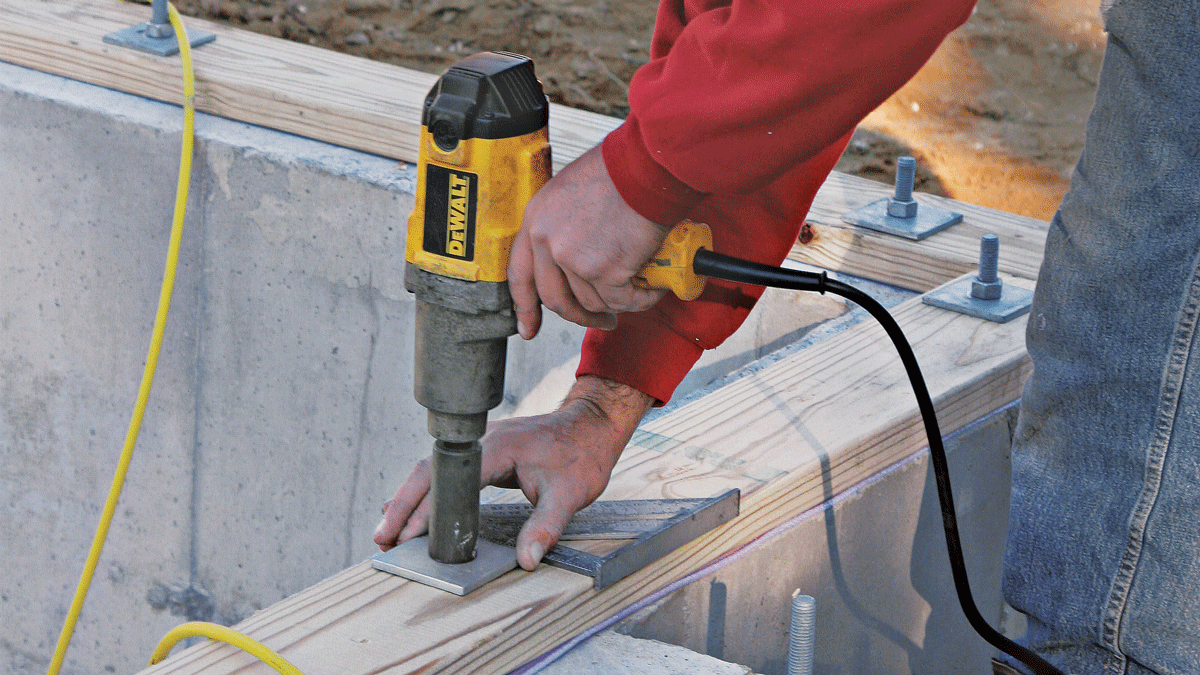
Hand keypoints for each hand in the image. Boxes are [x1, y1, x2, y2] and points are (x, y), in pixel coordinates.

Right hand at [375, 376, 652, 569]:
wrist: (592, 426)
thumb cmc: (582, 456)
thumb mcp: (568, 495)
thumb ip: (545, 528)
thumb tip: (526, 561)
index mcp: (495, 448)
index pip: (448, 480)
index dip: (424, 509)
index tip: (406, 536)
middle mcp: (480, 440)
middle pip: (427, 471)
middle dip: (401, 505)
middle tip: (381, 538)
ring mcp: (479, 442)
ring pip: (432, 468)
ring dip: (409, 498)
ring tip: (388, 531)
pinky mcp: (482, 450)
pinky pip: (446, 469)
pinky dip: (426, 490)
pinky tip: (414, 509)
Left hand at [510, 144, 670, 339]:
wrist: (646, 167)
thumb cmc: (619, 169)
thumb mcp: (572, 191)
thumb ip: (565, 223)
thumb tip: (577, 251)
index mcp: (536, 220)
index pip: (520, 274)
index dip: (525, 306)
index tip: (528, 328)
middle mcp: (548, 242)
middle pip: (556, 298)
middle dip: (579, 316)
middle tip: (599, 320)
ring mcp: (574, 259)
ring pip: (592, 302)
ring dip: (617, 304)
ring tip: (638, 292)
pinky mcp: (604, 271)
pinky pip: (621, 300)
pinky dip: (640, 298)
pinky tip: (652, 288)